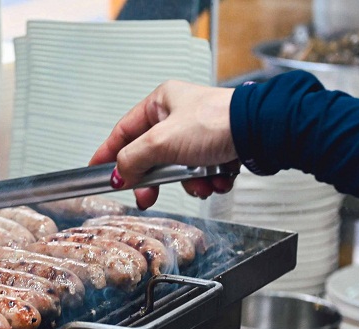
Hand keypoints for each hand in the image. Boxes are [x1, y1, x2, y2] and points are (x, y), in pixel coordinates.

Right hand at [89, 80, 239, 209]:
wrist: (261, 131)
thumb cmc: (216, 122)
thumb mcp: (161, 142)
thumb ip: (132, 160)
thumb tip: (118, 174)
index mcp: (161, 102)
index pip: (123, 131)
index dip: (108, 153)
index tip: (97, 171)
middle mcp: (179, 115)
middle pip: (151, 156)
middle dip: (154, 180)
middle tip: (147, 196)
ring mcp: (199, 134)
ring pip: (177, 170)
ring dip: (188, 183)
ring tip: (200, 182)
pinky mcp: (218, 150)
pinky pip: (201, 174)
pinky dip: (207, 181)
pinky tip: (217, 178)